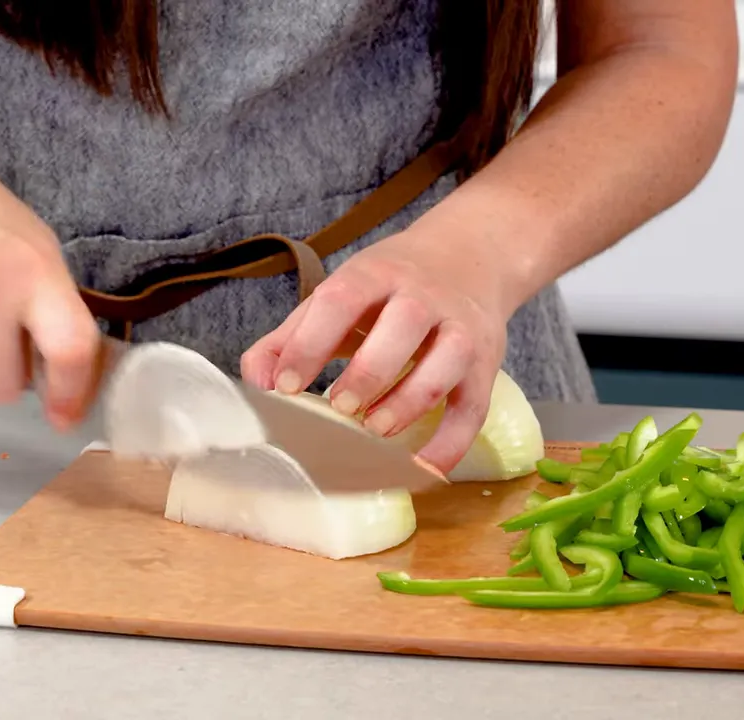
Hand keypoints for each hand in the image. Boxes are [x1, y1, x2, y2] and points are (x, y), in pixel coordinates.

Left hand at [241, 229, 510, 472]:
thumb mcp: (337, 297)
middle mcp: (423, 296)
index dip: (311, 343)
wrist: (468, 258)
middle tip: (340, 406)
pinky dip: (451, 442)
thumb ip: (290, 337)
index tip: (288, 386)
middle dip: (370, 371)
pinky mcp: (486, 365)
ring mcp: (461, 328)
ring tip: (376, 429)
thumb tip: (258, 386)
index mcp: (375, 274)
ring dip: (410, 400)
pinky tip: (422, 468)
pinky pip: (473, 406)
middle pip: (404, 325)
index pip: (341, 300)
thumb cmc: (387, 290)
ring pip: (447, 361)